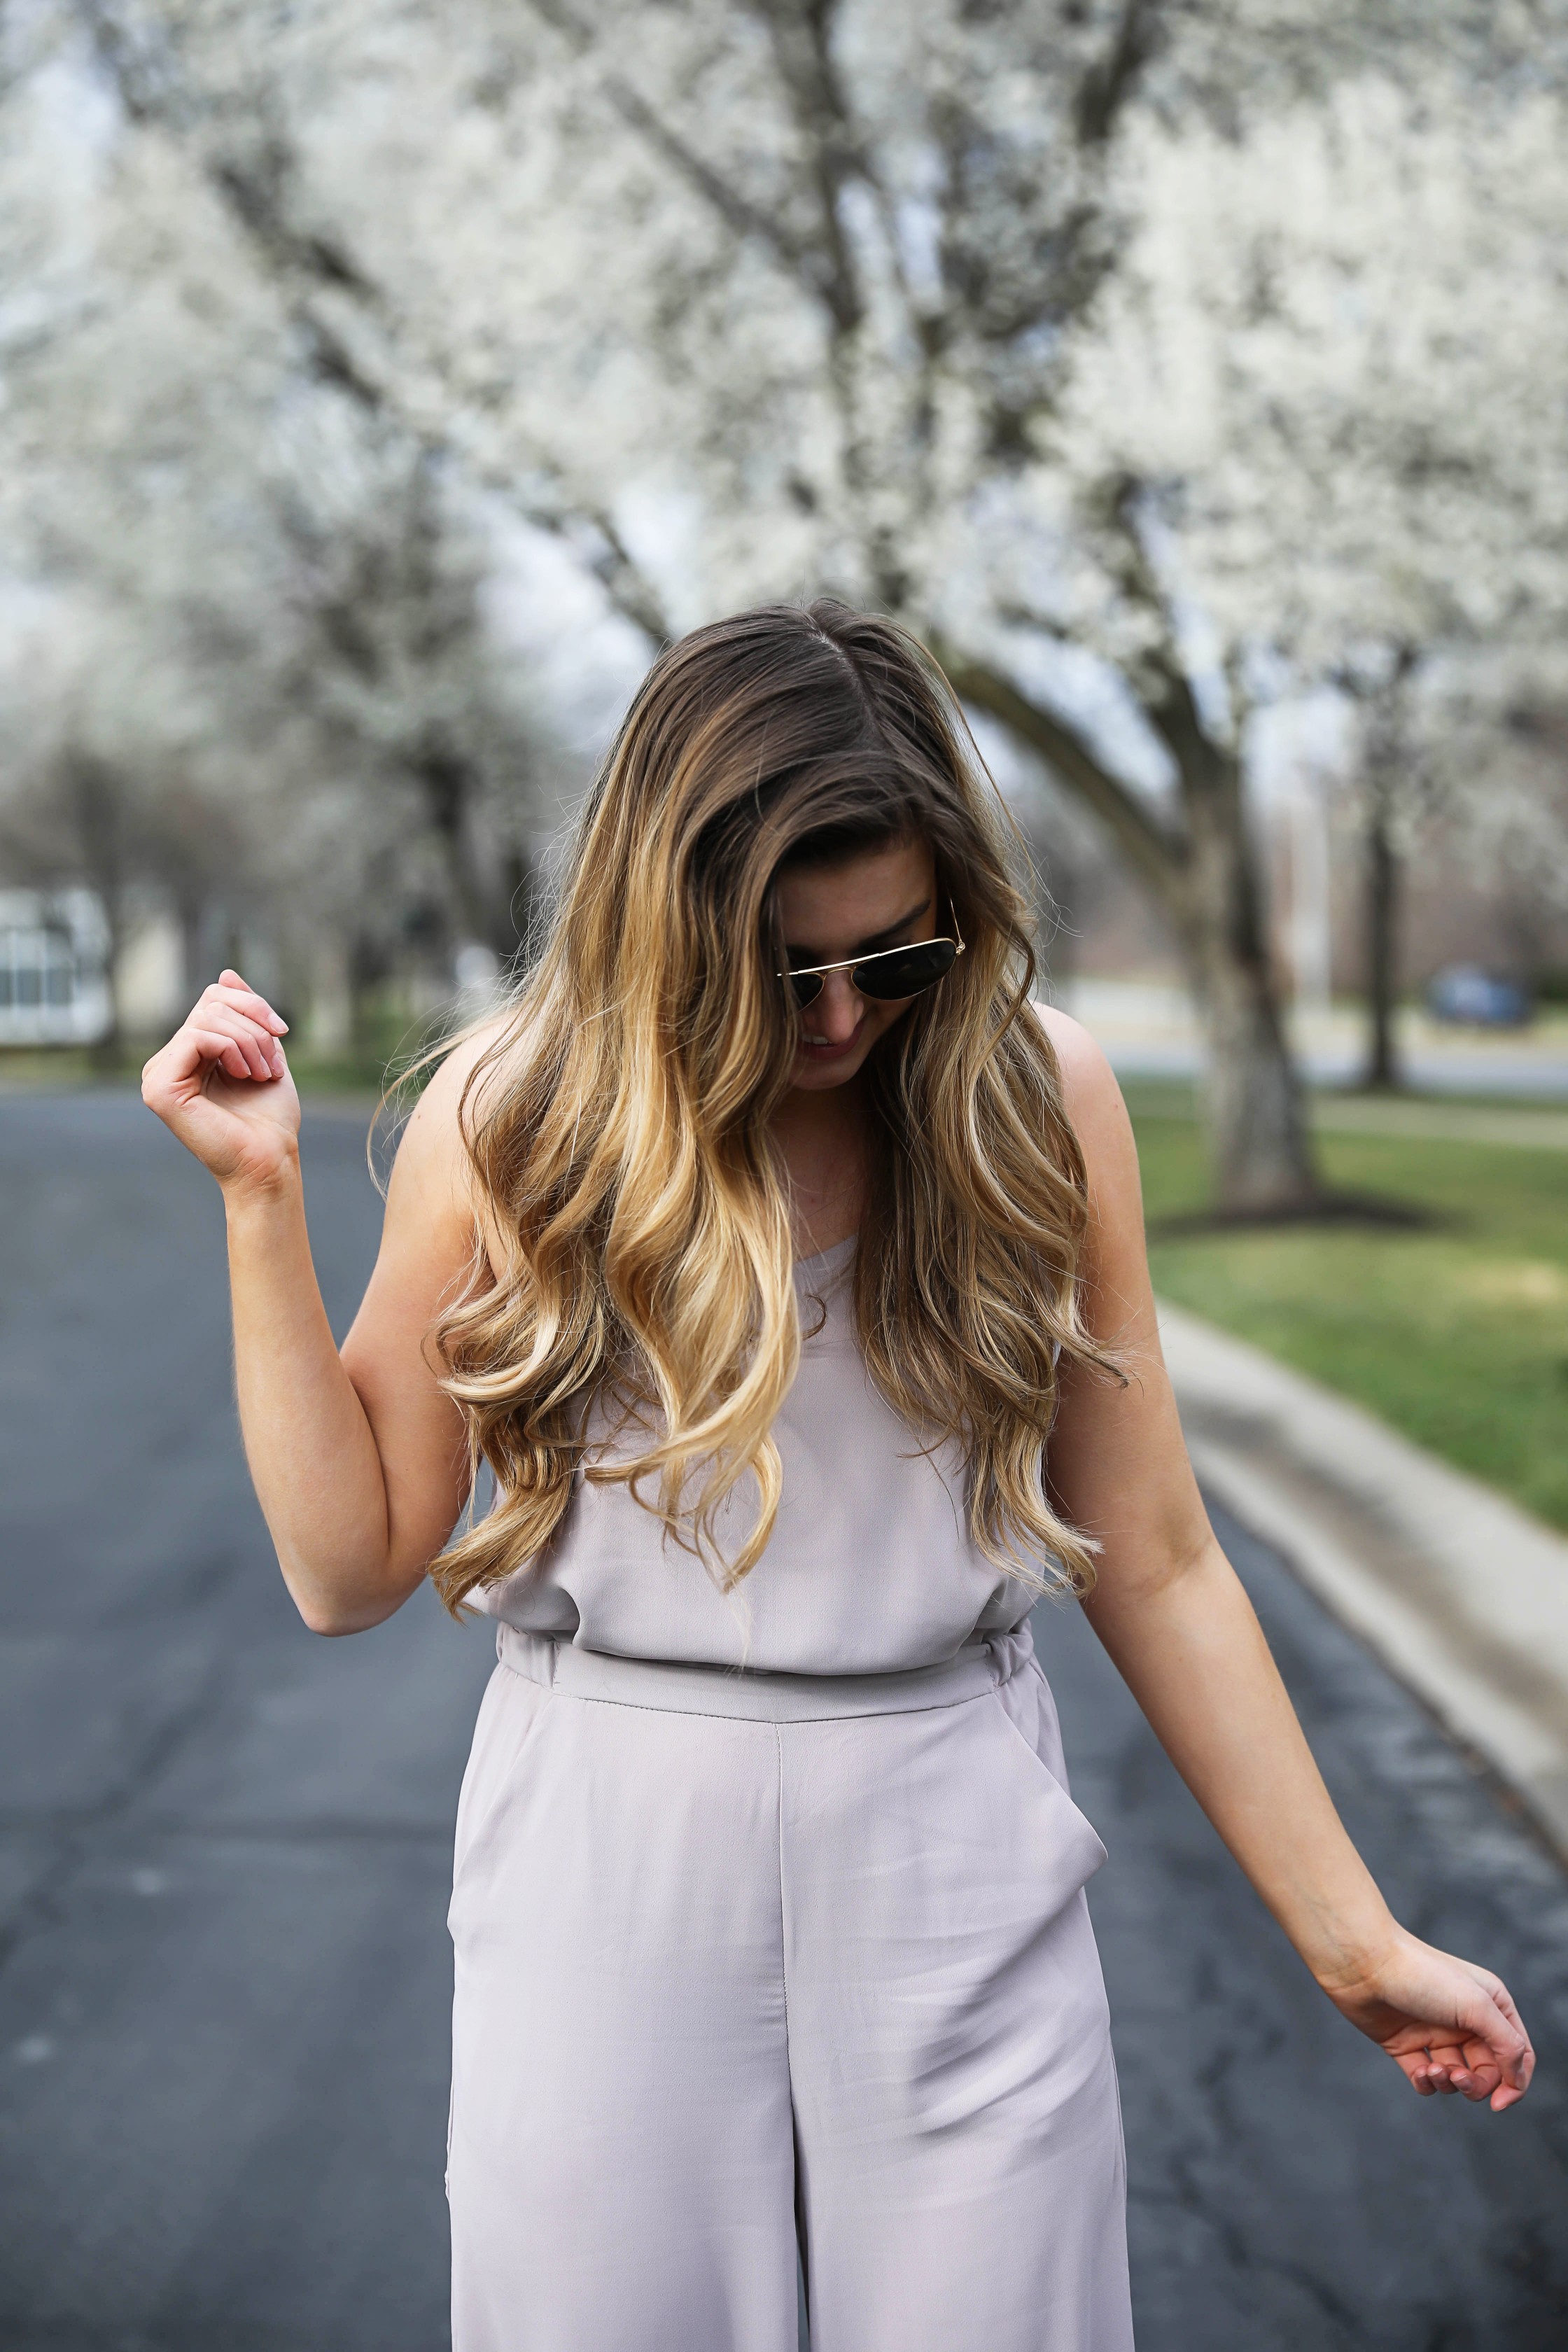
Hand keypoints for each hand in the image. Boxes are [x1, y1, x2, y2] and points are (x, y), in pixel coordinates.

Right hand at [141, 970, 299, 1193]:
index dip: (251, 1004)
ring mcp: (157, 1075)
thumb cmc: (270, 1119)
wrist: (270, 1161)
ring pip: (207, 1018)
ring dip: (250, 1041)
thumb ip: (246, 1016)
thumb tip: (226, 973)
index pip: (213, 999)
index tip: (281, 1031)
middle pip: (210, 1002)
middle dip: (254, 1023)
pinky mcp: (159, 1088)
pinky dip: (232, 1048)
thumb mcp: (265, 1052)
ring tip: (263, 1073)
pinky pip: (196, 1037)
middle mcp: (166, 1063)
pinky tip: (244, 1075)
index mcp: (187, 1055)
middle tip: (272, 1062)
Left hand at [1322, 1924, 1533, 2111]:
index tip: (1499, 2103)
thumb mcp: (1477, 2006)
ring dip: (1449, 2084)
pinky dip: (1426, 2084)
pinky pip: (1425, 2080)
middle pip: (1488, 2071)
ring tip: (1432, 2070)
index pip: (1518, 2053)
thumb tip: (1516, 2080)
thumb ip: (1507, 2045)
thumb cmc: (1422, 1976)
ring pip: (1456, 2078)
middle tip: (1458, 2079)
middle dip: (1476, 2085)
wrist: (1363, 1964)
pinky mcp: (1405, 2044)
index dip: (1515, 2082)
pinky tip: (1419, 2072)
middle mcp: (1465, 2019)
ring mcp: (1435, 2032)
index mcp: (1491, 2005)